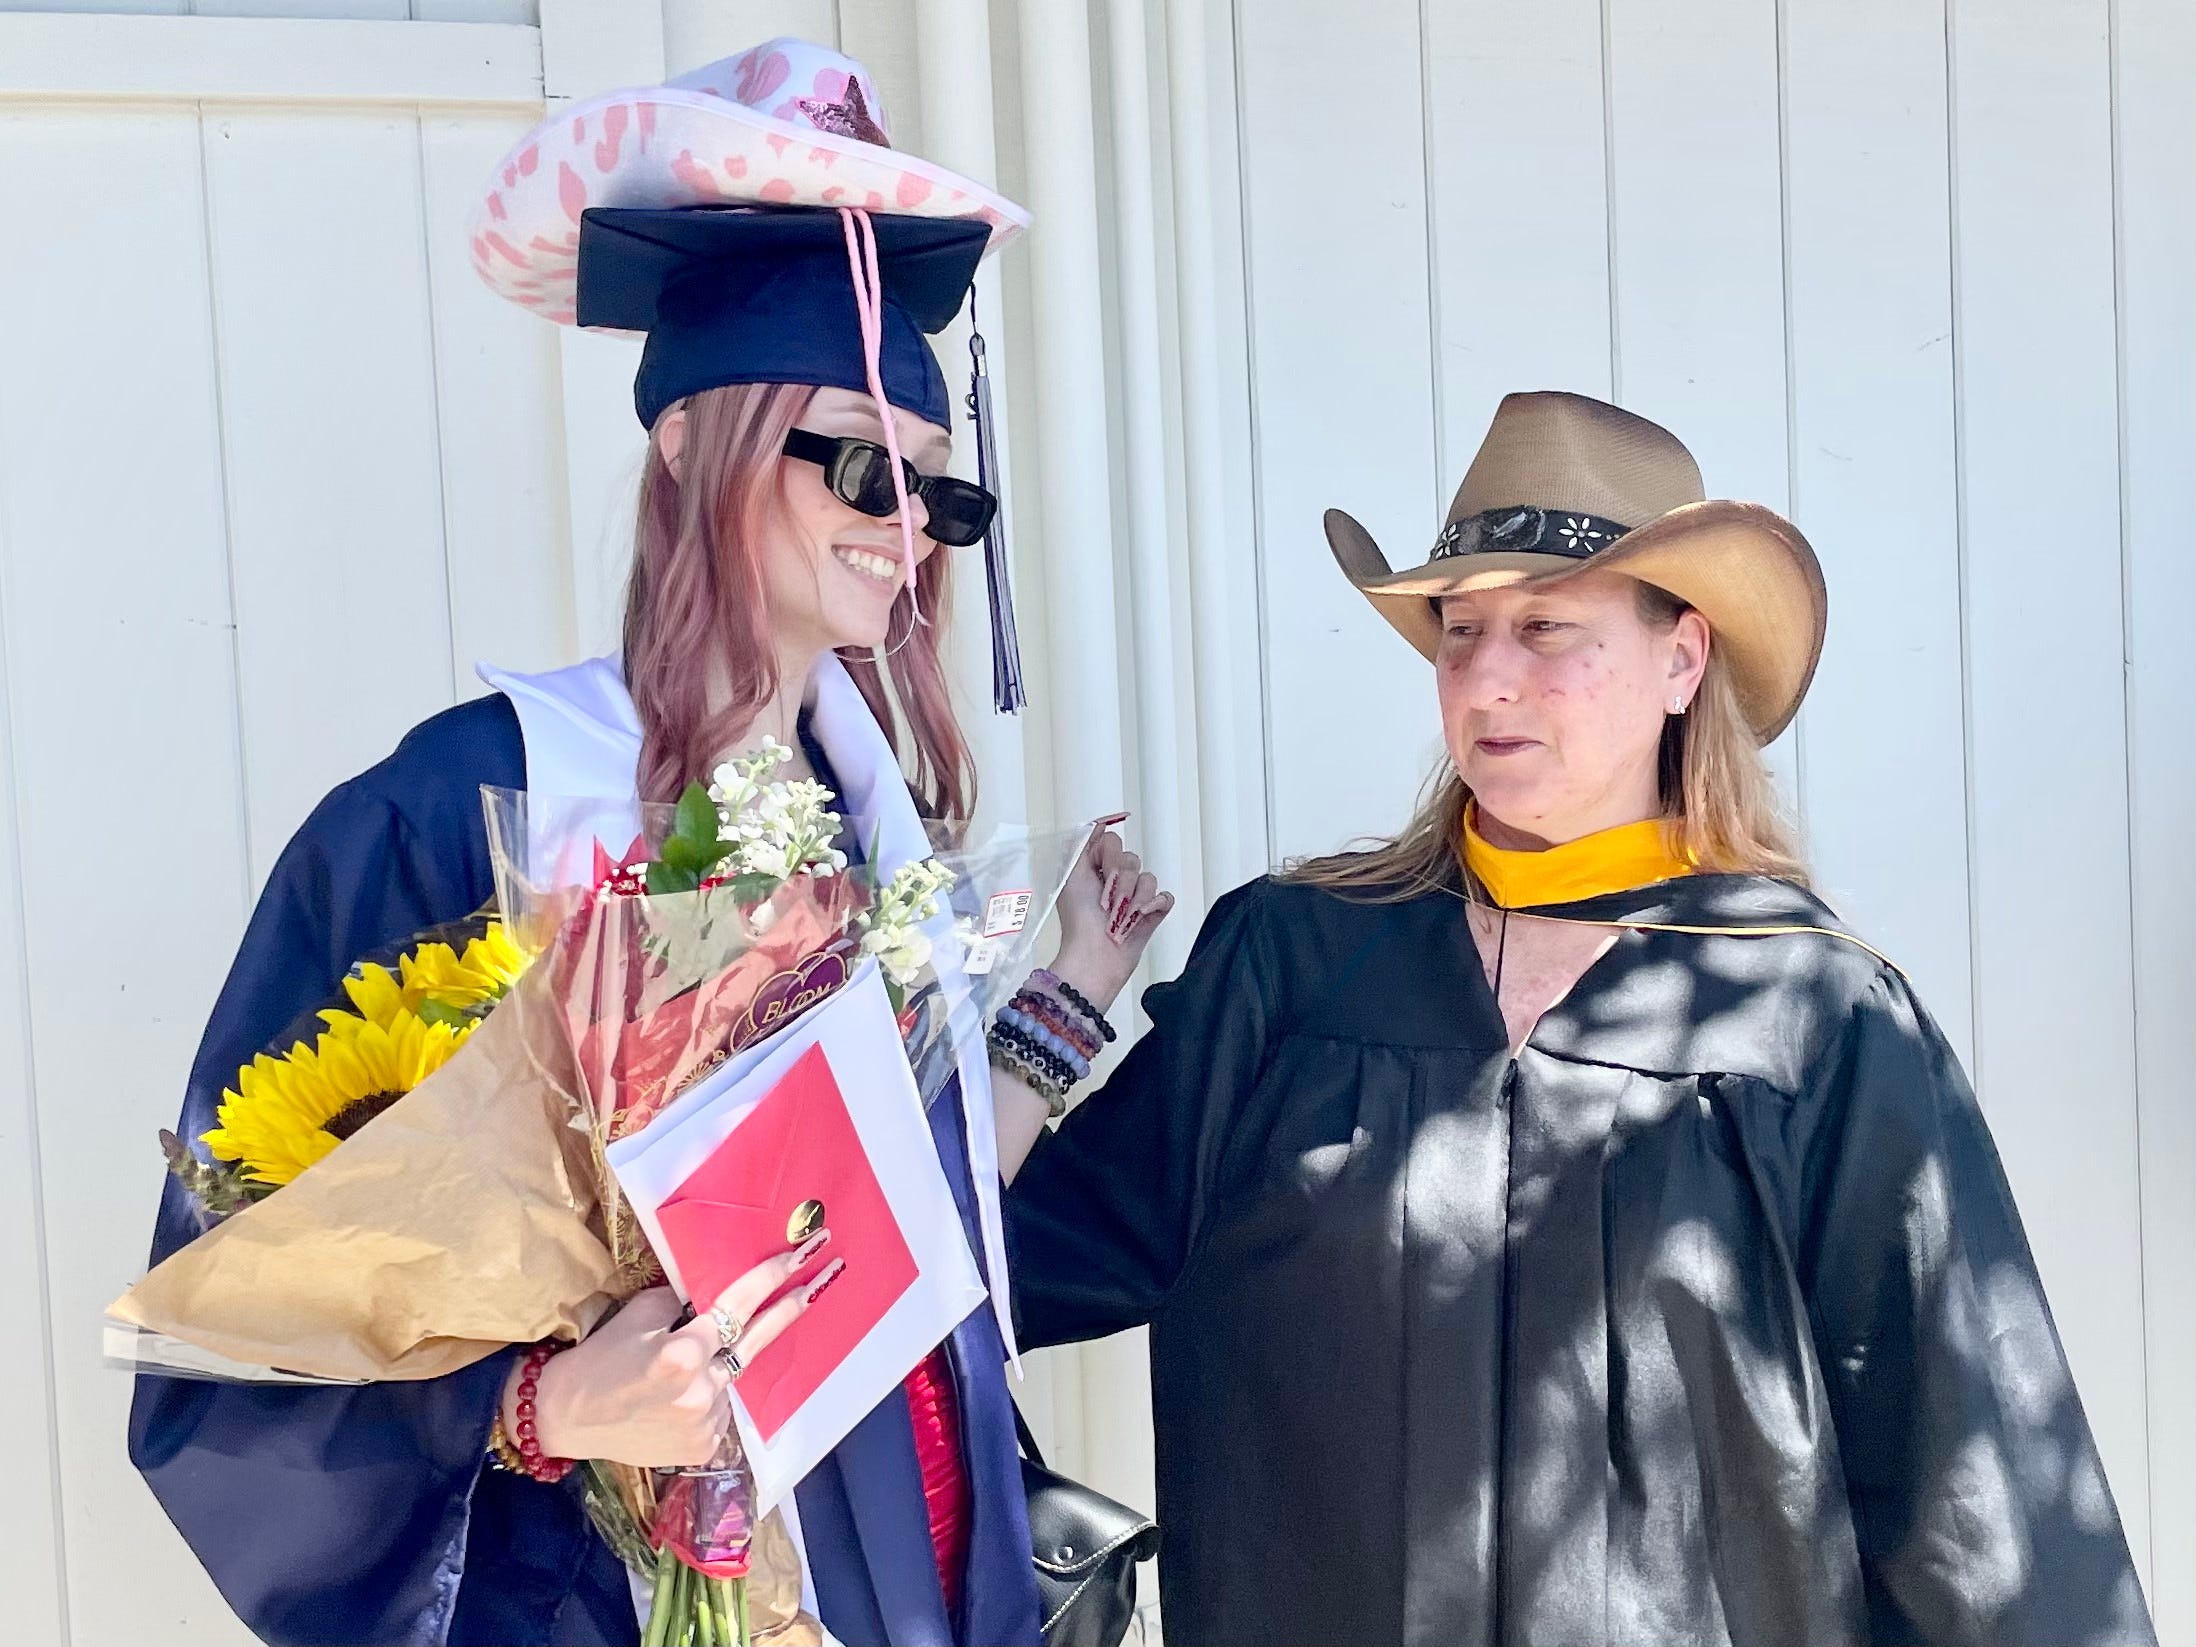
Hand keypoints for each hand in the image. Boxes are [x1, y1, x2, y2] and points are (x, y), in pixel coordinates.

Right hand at [514, 1233, 840, 1468]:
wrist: (566, 1418)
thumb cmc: (598, 1360)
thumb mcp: (637, 1316)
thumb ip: (681, 1304)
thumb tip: (711, 1294)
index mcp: (681, 1353)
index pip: (737, 1305)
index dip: (771, 1276)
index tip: (803, 1254)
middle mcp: (700, 1389)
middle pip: (755, 1340)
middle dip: (790, 1308)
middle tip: (821, 1282)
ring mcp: (705, 1422)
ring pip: (730, 1378)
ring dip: (718, 1367)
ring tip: (672, 1376)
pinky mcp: (704, 1447)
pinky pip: (719, 1409)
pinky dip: (706, 1397)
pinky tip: (673, 1401)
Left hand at [1051, 825, 1175, 1012]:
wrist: (1095, 956)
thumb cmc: (1078, 921)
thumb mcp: (1071, 875)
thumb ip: (1084, 845)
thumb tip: (1098, 824)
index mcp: (1095, 869)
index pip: (1111, 842)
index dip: (1108, 853)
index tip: (1101, 865)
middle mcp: (1115, 880)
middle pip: (1130, 858)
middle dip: (1119, 880)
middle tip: (1106, 901)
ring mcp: (1135, 897)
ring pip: (1148, 877)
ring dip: (1132, 899)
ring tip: (1119, 918)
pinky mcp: (1152, 913)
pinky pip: (1164, 895)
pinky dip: (1152, 906)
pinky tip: (1139, 917)